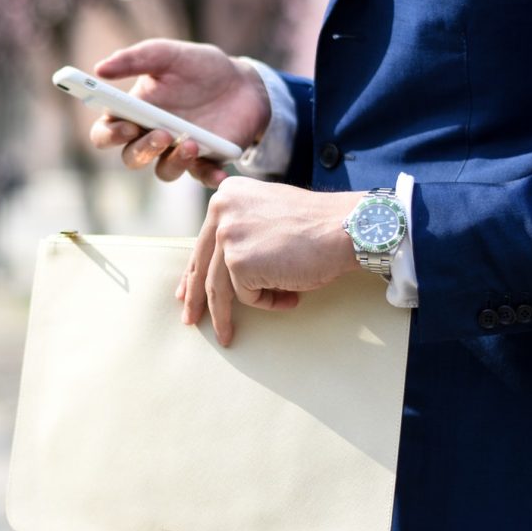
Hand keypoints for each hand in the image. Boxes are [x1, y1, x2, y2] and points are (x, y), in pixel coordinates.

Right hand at [90, 39, 270, 187]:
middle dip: (142, 150)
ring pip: (164, 171)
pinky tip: (219, 172)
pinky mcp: (206, 162)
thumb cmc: (199, 68)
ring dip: (174, 162)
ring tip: (192, 143)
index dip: (109, 135)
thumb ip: (135, 59)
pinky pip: (202, 177)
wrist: (243, 82)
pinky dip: (210, 177)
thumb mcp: (168, 55)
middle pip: (132, 158)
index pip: (106, 133)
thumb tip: (100, 69)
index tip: (124, 125)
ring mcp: (178, 152)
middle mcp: (151, 137)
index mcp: (134, 113)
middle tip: (161, 134)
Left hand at [177, 177, 364, 345]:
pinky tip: (291, 295)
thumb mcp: (269, 215)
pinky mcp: (238, 261)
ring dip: (224, 315)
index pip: (204, 241)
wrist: (346, 227)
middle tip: (189, 319)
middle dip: (195, 297)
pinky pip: (247, 296)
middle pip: (202, 264)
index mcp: (227, 195)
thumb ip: (244, 231)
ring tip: (228, 335)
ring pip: (219, 287)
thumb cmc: (317, 227)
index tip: (185, 291)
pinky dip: (268, 302)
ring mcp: (228, 235)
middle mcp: (221, 209)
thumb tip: (224, 267)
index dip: (195, 270)